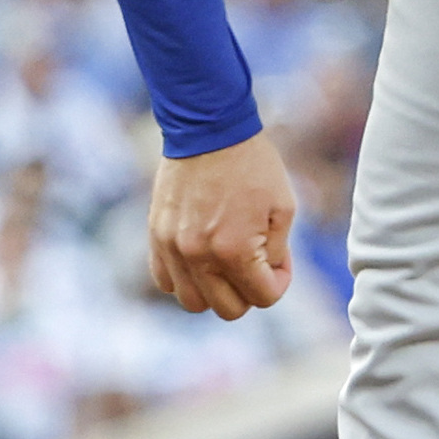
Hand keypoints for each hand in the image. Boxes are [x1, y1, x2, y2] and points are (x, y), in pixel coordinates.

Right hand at [148, 131, 294, 320]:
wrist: (208, 128)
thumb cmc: (252, 164)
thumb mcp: (283, 208)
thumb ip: (276, 252)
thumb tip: (266, 276)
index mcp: (234, 250)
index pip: (263, 298)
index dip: (279, 282)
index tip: (280, 258)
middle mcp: (198, 256)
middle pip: (228, 309)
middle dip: (249, 292)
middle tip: (256, 261)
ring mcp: (172, 248)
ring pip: (193, 302)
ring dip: (214, 291)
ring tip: (226, 262)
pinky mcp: (155, 236)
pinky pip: (165, 281)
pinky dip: (184, 278)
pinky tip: (200, 256)